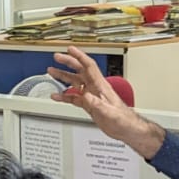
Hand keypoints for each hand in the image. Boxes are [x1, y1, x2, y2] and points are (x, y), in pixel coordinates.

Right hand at [47, 47, 162, 157]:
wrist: (126, 129)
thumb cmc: (122, 119)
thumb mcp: (109, 112)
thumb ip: (97, 103)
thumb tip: (85, 96)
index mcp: (101, 86)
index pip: (89, 67)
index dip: (79, 56)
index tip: (70, 49)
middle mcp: (95, 88)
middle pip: (80, 71)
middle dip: (68, 62)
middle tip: (57, 57)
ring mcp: (92, 96)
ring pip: (75, 82)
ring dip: (64, 76)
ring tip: (52, 72)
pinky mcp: (89, 105)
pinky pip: (74, 97)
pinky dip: (65, 96)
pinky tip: (57, 96)